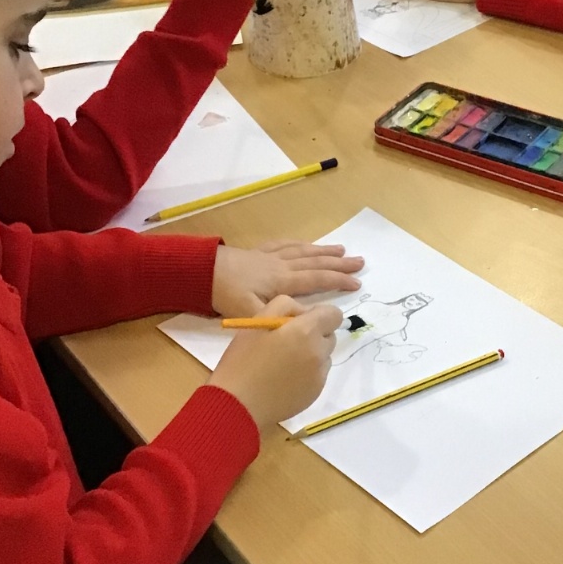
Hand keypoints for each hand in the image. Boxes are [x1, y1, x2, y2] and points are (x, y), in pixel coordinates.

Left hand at [211, 241, 362, 317]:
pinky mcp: (258, 253)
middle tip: (361, 261)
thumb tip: (304, 319)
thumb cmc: (225, 295)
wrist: (201, 272)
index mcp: (282, 281)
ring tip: (342, 249)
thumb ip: (278, 317)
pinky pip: (285, 245)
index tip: (358, 283)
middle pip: (315, 262)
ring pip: (303, 251)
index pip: (317, 280)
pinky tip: (305, 244)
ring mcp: (270, 256)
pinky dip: (299, 244)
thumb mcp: (250, 313)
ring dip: (324, 250)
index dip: (339, 280)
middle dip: (339, 263)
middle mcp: (281, 265)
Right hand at [211, 296, 342, 431]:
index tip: (299, 322)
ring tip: (283, 363)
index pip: (333, 314)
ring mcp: (319, 376)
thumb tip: (305, 313)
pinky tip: (284, 379)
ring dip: (311, 354)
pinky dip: (307, 373)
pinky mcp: (315, 393)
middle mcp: (319, 353)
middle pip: (329, 336)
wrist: (239, 404)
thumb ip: (287, 306)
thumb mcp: (258, 320)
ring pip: (324, 356)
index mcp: (306, 331)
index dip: (318, 315)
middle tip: (287, 342)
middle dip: (313, 334)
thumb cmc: (244, 359)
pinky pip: (318, 375)